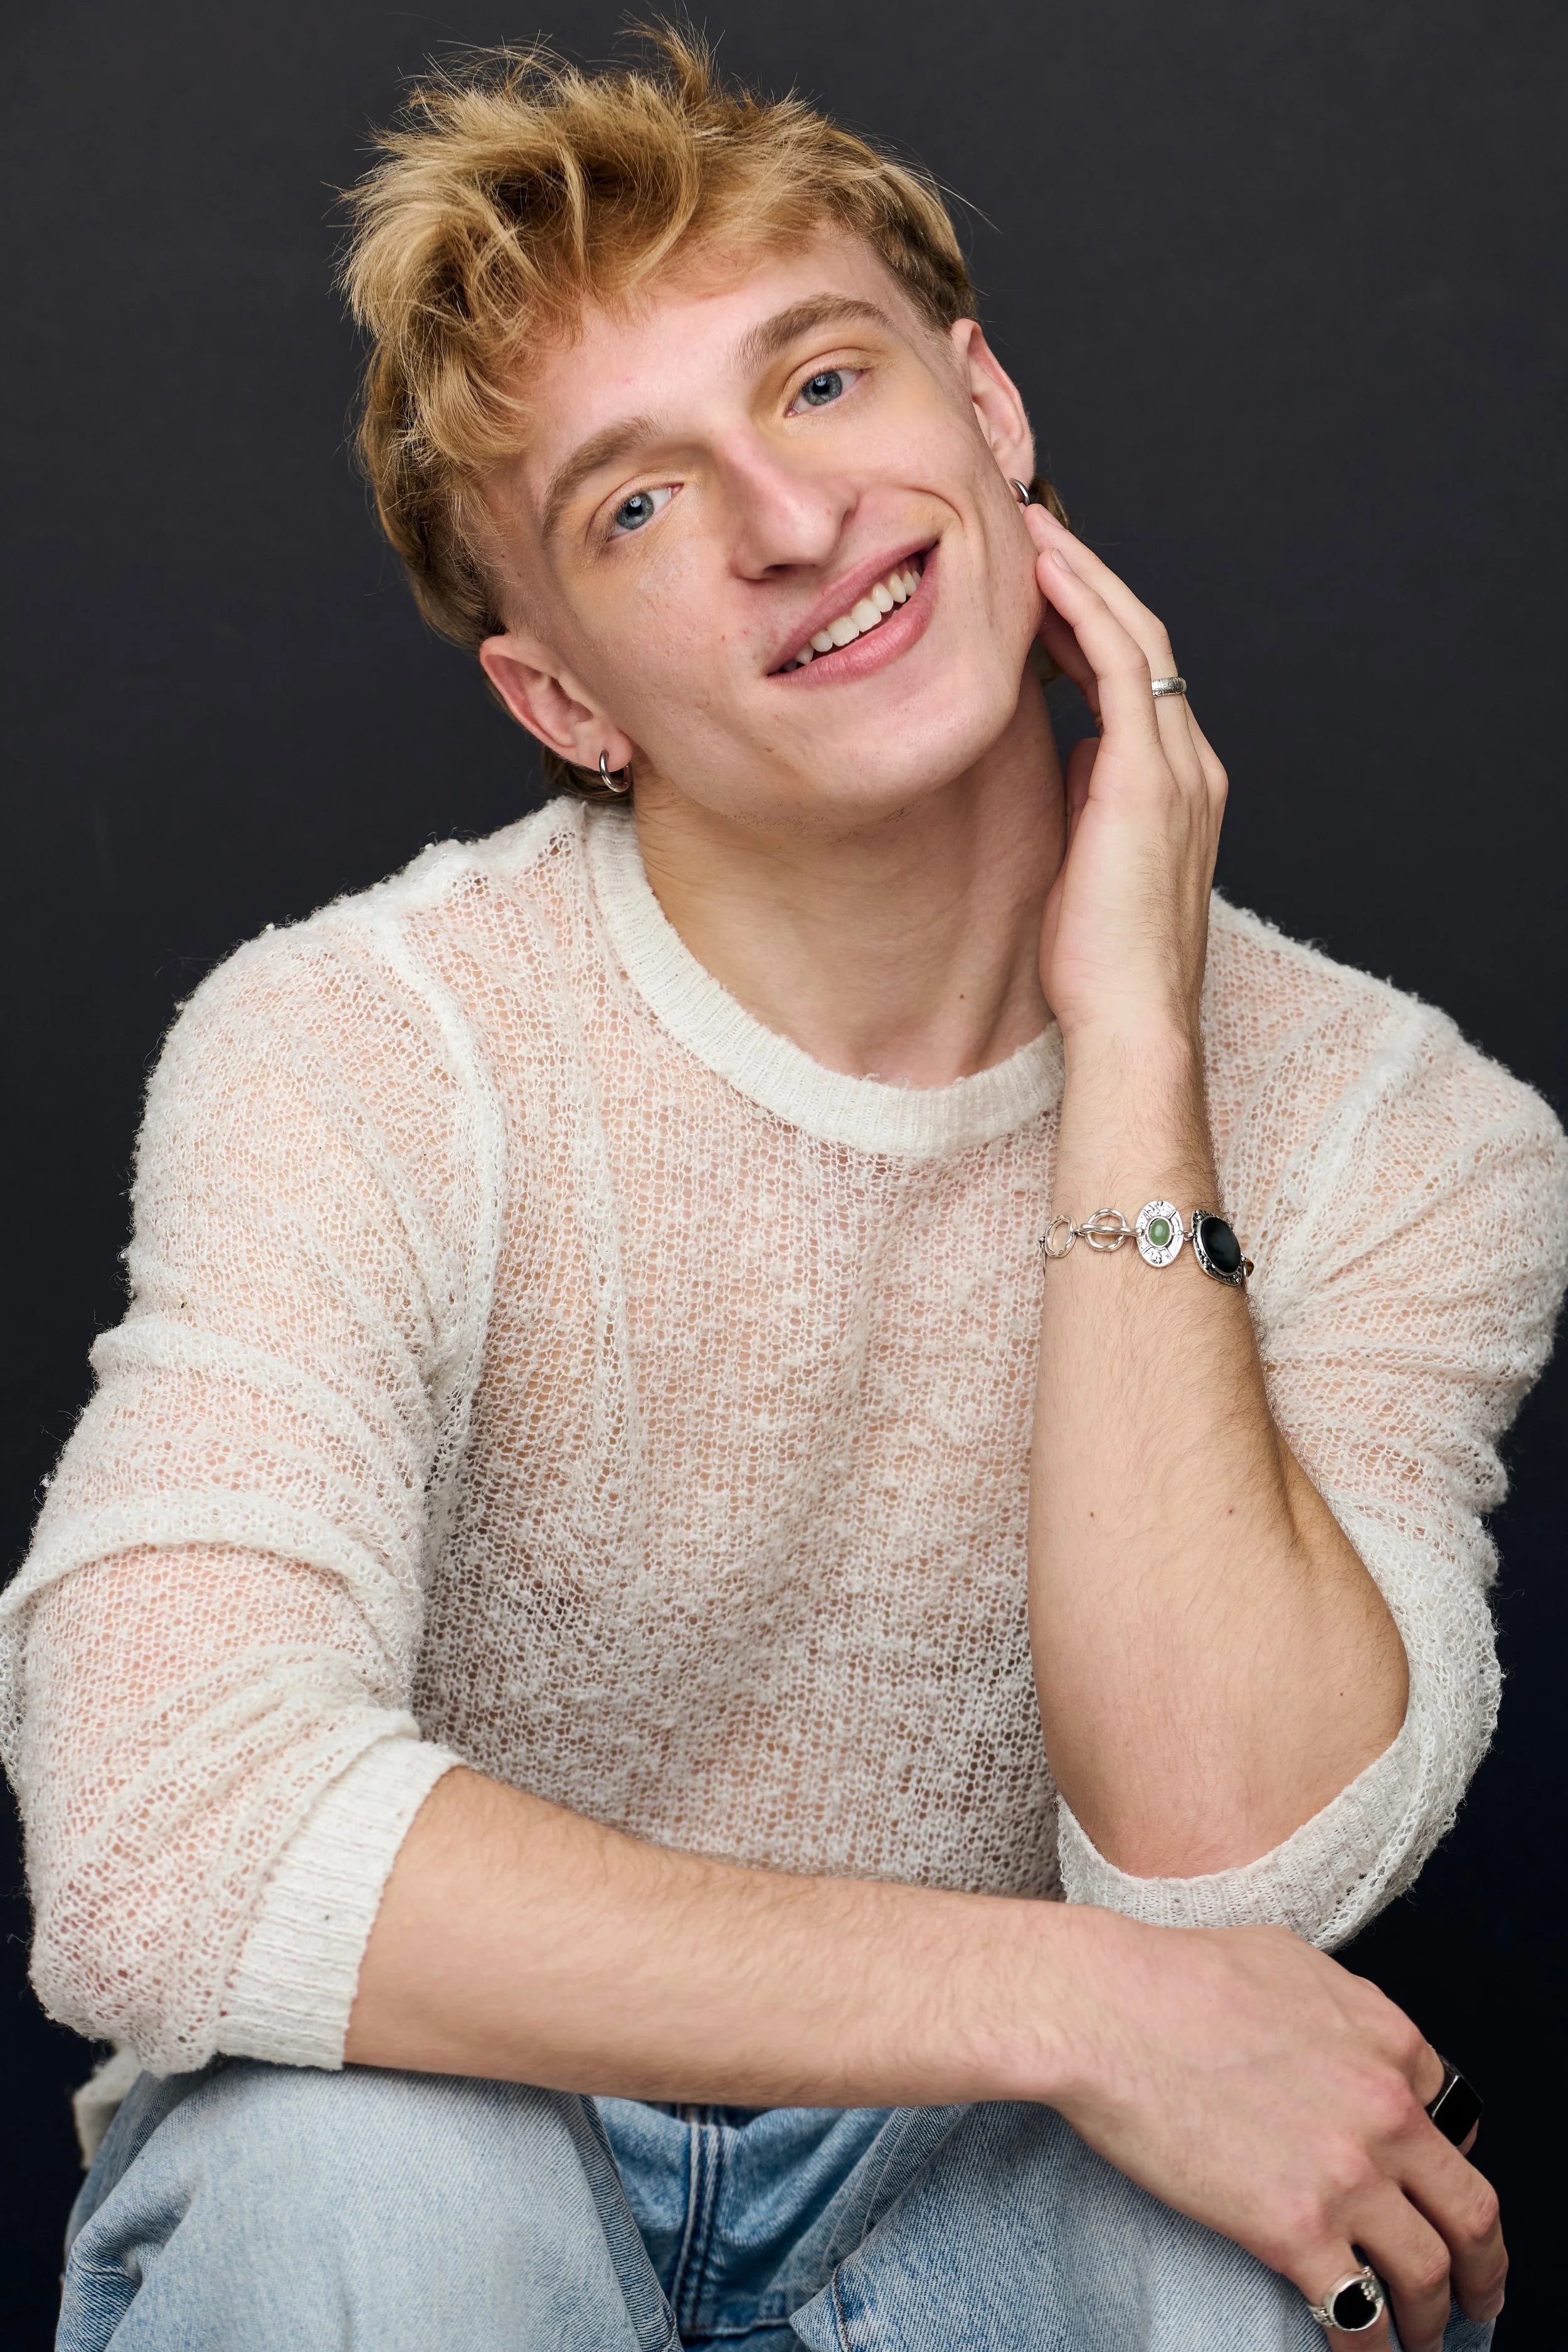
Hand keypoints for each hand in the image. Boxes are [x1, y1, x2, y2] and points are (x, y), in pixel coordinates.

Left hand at [1023, 508, 1226, 1050]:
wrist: (1132, 1021)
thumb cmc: (1101, 961)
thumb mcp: (1091, 858)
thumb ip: (1092, 796)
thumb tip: (1070, 748)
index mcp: (1180, 785)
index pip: (1139, 676)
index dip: (1090, 620)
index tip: (1036, 582)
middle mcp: (1192, 764)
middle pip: (1146, 640)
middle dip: (1088, 577)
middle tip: (1031, 526)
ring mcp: (1178, 767)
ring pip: (1138, 638)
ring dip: (1083, 576)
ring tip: (1030, 528)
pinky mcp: (1147, 778)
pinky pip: (1124, 667)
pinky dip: (1084, 610)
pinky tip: (1044, 575)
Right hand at [1052, 1914, 1504, 2351]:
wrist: (1105, 2009)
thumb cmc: (1173, 1974)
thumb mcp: (1287, 1961)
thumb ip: (1342, 2007)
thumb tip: (1350, 2041)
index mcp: (1388, 2041)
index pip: (1454, 2121)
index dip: (1444, 2167)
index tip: (1433, 2197)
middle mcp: (1386, 2110)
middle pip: (1472, 2210)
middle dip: (1484, 2266)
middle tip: (1479, 2294)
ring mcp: (1347, 2174)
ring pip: (1431, 2272)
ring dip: (1432, 2316)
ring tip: (1420, 2336)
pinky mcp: (1295, 2229)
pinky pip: (1360, 2312)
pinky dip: (1370, 2346)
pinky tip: (1355, 2348)